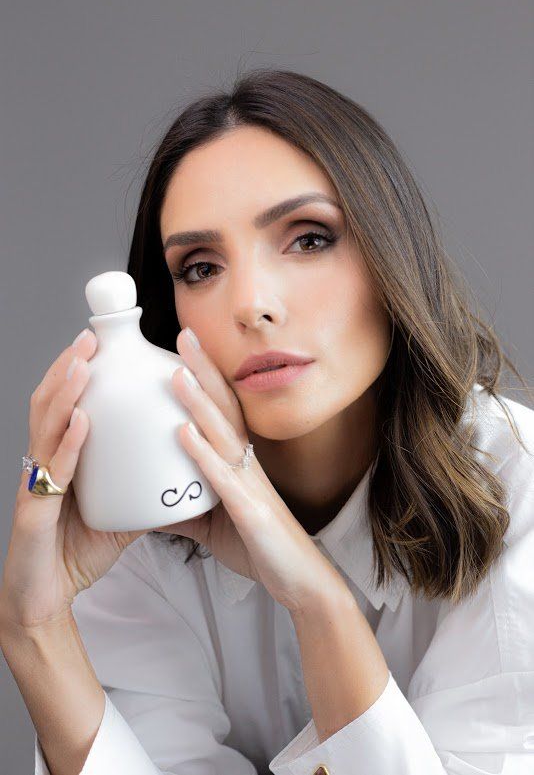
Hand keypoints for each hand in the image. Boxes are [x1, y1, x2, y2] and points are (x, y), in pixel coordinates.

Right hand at [0, 330, 145, 633]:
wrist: (44, 602)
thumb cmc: (74, 552)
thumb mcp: (117, 512)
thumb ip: (140, 487)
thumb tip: (179, 471)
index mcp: (60, 460)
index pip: (65, 406)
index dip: (76, 373)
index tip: (98, 342)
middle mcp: (43, 465)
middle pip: (50, 404)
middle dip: (69, 367)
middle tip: (91, 338)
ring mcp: (36, 486)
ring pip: (45, 428)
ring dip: (65, 392)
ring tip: (84, 363)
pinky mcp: (34, 513)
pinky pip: (53, 473)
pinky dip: (68, 444)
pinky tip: (83, 421)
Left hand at [154, 327, 345, 614]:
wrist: (300, 582)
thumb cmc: (261, 547)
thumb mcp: (213, 523)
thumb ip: (183, 508)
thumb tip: (148, 504)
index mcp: (242, 463)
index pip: (223, 410)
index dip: (206, 377)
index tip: (185, 346)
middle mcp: (248, 465)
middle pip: (225, 408)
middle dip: (204, 370)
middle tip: (183, 334)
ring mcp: (251, 485)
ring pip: (224, 434)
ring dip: (199, 402)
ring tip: (176, 373)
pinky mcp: (251, 512)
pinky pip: (224, 479)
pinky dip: (203, 454)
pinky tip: (182, 433)